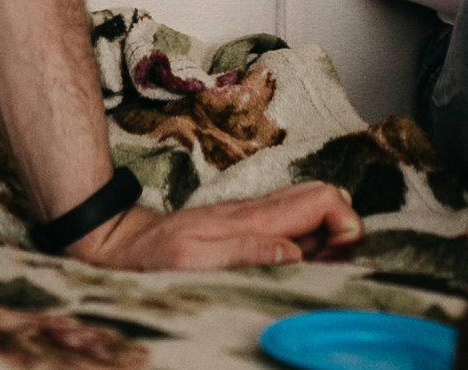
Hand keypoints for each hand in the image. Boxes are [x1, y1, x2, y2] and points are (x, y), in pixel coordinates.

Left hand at [71, 181, 361, 270]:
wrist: (121, 242)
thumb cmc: (152, 254)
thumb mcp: (192, 259)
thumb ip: (245, 251)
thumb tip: (294, 252)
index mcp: (255, 218)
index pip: (324, 199)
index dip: (345, 222)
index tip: (340, 254)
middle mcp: (261, 212)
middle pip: (326, 198)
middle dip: (343, 229)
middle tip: (331, 265)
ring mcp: (255, 216)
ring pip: (312, 209)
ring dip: (326, 236)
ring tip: (314, 268)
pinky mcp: (246, 226)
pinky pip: (291, 223)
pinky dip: (305, 241)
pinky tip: (291, 264)